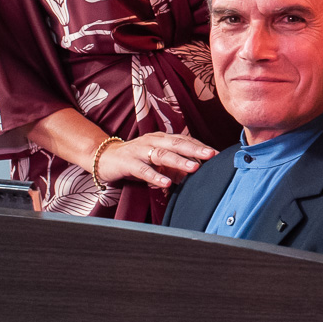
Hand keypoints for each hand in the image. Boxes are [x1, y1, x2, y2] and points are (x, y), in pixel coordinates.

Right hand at [97, 132, 215, 188]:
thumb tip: (196, 171)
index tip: (217, 153)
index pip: (184, 140)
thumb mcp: (157, 159)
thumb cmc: (135, 159)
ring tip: (194, 168)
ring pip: (162, 155)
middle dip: (196, 149)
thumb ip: (175, 164)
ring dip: (179, 161)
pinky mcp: (128, 162)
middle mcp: (152, 141)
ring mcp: (140, 150)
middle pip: (177, 144)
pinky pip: (143, 170)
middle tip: (211, 155)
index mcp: (162, 138)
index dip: (200, 146)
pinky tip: (166, 183)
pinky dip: (155, 176)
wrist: (105, 158)